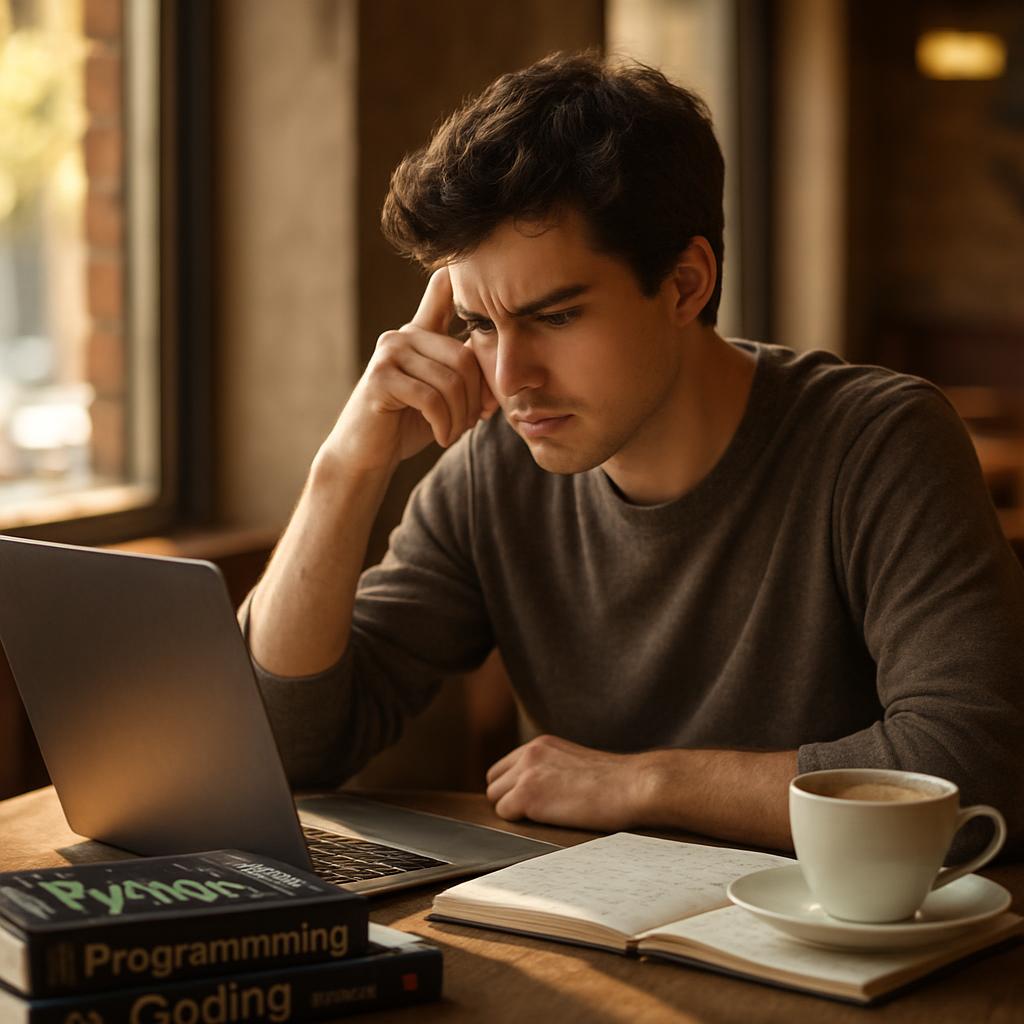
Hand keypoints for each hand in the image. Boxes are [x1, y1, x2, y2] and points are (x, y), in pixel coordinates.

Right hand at [321, 267, 497, 474]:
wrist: (367, 454)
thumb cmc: (408, 424)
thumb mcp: (444, 395)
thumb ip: (467, 376)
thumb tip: (502, 372)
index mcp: (421, 334)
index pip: (441, 291)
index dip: (460, 279)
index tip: (476, 276)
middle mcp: (403, 335)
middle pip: (464, 358)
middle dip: (474, 398)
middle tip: (470, 423)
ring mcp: (389, 353)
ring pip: (450, 382)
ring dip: (459, 417)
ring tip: (453, 433)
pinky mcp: (380, 378)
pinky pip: (431, 399)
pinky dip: (444, 424)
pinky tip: (441, 437)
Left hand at [485, 734, 649, 830]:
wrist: (633, 785)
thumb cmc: (617, 782)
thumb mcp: (576, 764)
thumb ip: (553, 769)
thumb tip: (543, 789)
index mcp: (541, 744)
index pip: (505, 767)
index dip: (513, 787)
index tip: (531, 801)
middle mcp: (529, 753)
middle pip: (494, 782)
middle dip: (509, 799)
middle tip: (536, 814)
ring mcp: (526, 773)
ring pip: (496, 799)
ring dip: (515, 812)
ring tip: (545, 817)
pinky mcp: (527, 795)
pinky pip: (505, 814)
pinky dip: (521, 823)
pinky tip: (548, 821)